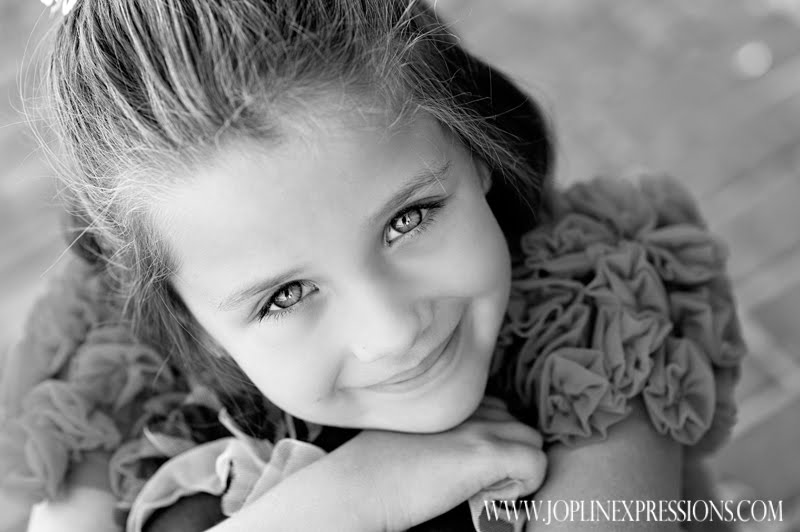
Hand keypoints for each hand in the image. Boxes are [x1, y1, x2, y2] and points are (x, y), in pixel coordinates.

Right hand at [326, 396, 546, 531]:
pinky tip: (488, 496)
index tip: (469, 467)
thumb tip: (457, 453)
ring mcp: (480, 428)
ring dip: (517, 469)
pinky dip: (523, 486)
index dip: (492, 441)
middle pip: (519, 425)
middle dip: (508, 455)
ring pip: (533, 442)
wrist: (356, 486)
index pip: (498, 410)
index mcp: (451, 401)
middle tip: (477, 481)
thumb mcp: (410, 433)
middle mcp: (469, 407)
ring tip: (482, 489)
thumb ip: (441, 430)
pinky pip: (536, 464)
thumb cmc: (372, 468)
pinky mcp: (486, 453)